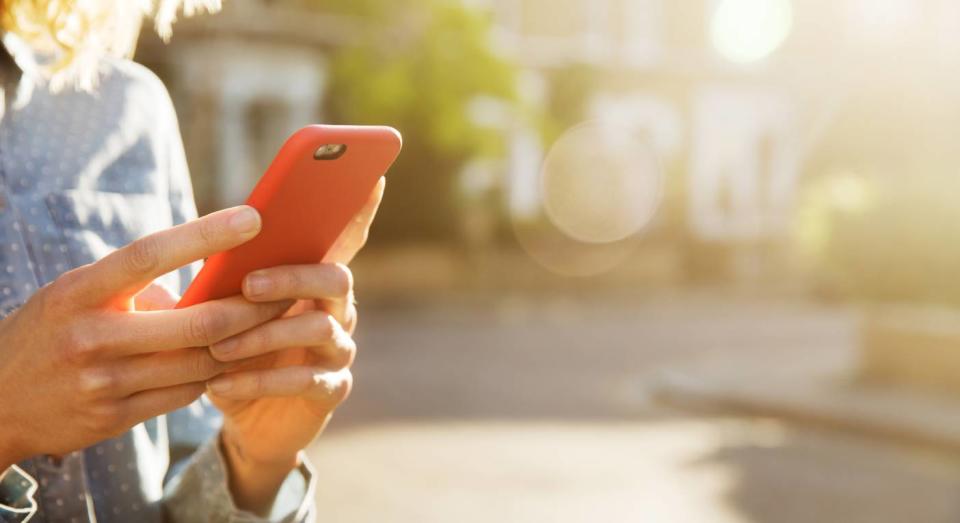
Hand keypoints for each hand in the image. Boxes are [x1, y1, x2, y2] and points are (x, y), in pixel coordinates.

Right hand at [0, 206, 288, 470]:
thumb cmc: (51, 330)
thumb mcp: (77, 295)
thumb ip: (138, 287)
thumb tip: (211, 283)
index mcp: (79, 291)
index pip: (150, 254)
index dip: (205, 235)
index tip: (253, 218)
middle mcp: (90, 337)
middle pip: (197, 322)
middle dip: (253, 308)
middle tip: (288, 289)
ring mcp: (103, 383)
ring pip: (201, 363)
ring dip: (245, 344)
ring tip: (277, 322)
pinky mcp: (115, 417)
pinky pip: (187, 395)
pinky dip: (217, 374)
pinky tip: (237, 359)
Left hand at [205, 178, 384, 513]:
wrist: (246, 420)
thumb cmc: (236, 351)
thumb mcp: (228, 310)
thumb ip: (234, 277)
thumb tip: (220, 238)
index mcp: (315, 279)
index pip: (345, 238)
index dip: (361, 209)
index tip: (372, 177)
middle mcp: (339, 309)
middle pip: (335, 277)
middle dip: (293, 276)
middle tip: (248, 282)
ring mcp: (339, 350)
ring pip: (319, 328)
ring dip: (263, 334)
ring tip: (217, 346)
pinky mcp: (331, 390)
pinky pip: (304, 380)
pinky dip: (259, 381)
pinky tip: (220, 384)